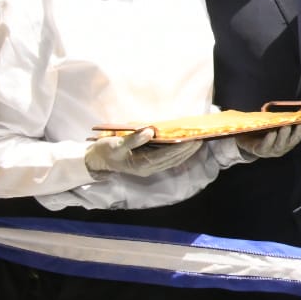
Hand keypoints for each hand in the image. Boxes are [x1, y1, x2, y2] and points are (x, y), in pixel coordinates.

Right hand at [84, 129, 203, 176]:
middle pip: (173, 159)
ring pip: (172, 161)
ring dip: (185, 152)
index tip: (193, 139)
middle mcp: (148, 168)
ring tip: (198, 141)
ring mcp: (149, 167)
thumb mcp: (116, 144)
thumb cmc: (106, 150)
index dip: (181, 148)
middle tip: (202, 138)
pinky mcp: (149, 164)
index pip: (167, 155)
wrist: (98, 159)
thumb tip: (149, 131)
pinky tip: (185, 145)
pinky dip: (178, 153)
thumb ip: (133, 139)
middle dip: (188, 150)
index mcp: (141, 164)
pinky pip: (167, 159)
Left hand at [235, 121, 300, 159]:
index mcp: (287, 143)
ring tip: (285, 126)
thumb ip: (291, 123)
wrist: (246, 142)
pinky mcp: (259, 151)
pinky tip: (272, 132)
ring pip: (279, 145)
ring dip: (283, 136)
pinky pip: (265, 146)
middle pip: (291, 141)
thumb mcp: (277, 128)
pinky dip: (269, 140)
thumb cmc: (264, 132)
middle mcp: (281, 148)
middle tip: (299, 122)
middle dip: (296, 132)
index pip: (298, 136)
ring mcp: (271, 151)